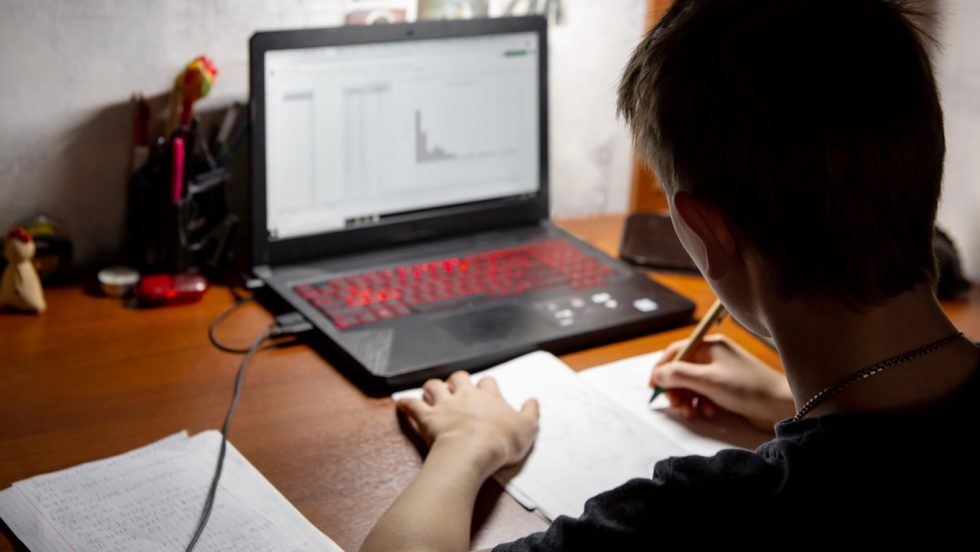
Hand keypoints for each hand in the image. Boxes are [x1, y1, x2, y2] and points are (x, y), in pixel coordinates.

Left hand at [397, 371, 539, 477]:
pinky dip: (406, 404)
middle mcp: (465, 395)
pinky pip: (412, 405)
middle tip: (458, 389)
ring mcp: (444, 404)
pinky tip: (401, 404)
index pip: (488, 382)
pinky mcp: (427, 417)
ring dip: (433, 388)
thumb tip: (533, 401)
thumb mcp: (527, 430)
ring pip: (434, 386)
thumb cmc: (500, 443)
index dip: (487, 386)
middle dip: (457, 380)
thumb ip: (531, 413)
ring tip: (433, 394)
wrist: (472, 452)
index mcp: (489, 396)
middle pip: (459, 377)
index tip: (488, 392)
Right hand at [650, 335, 794, 430]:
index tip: (653, 386)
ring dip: (688, 399)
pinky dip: (701, 403)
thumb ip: (679, 375)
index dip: (661, 368)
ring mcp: (721, 372)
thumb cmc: (748, 388)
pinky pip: (704, 393)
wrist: (781, 405)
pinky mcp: (727, 388)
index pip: (676, 352)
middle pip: (682, 370)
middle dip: (676, 388)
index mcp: (709, 346)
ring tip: (692, 412)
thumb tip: (657, 374)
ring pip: (692, 384)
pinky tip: (708, 412)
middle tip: (675, 404)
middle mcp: (714, 356)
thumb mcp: (708, 380)